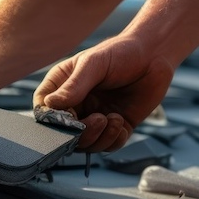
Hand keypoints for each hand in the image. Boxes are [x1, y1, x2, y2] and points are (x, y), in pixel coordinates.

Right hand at [33, 36, 173, 151]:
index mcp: (62, 86)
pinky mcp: (115, 127)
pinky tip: (121, 121)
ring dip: (99, 138)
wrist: (154, 55)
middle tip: (99, 119)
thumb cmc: (121, 52)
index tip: (70, 116)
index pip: (45, 111)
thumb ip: (74, 85)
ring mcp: (95, 117)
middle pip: (65, 134)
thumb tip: (51, 104)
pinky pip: (108, 146)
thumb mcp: (94, 63)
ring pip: (87, 144)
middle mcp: (76, 105)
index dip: (53, 120)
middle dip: (81, 134)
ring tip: (113, 118)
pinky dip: (114, 140)